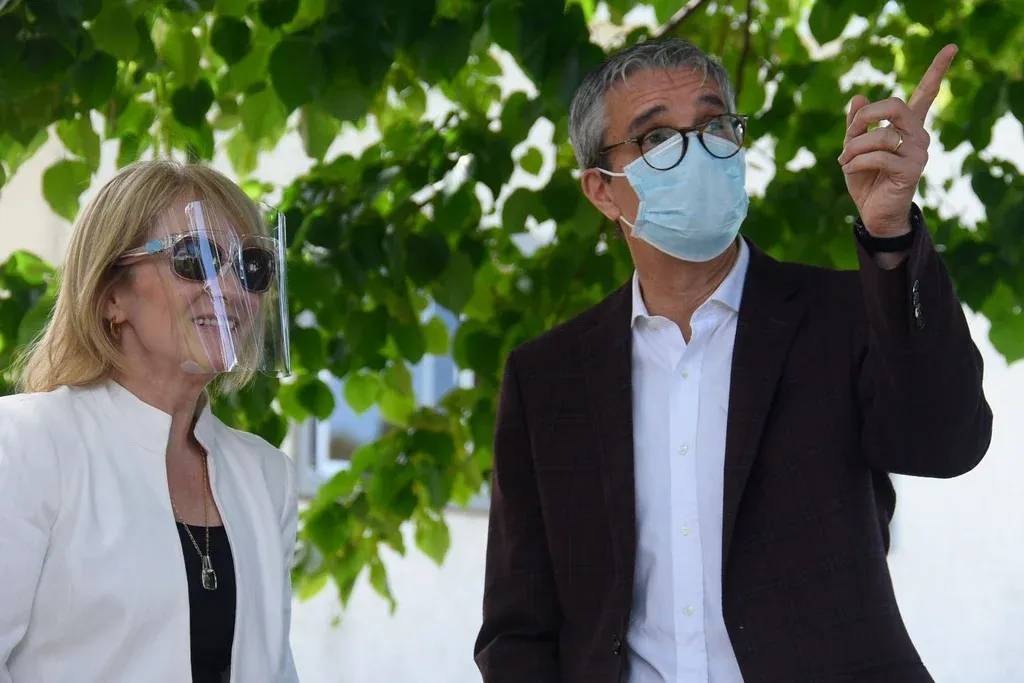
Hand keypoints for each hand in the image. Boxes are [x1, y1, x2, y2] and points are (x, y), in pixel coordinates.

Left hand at [837, 44, 957, 236]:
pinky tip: (850, 169)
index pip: (926, 93)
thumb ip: (856, 125)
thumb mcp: (854, 147)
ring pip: (880, 135)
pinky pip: (878, 157)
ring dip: (853, 148)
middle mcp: (918, 135)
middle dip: (866, 115)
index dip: (937, 70)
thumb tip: (857, 96)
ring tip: (845, 160)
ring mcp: (918, 152)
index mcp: (908, 125)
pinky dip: (856, 162)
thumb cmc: (866, 178)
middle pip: (895, 105)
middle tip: (851, 130)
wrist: (873, 212)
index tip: (952, 48)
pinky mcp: (911, 170)